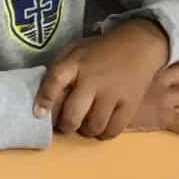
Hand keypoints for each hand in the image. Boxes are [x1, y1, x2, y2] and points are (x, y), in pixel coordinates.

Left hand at [34, 19, 170, 139]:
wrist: (139, 44)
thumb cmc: (100, 50)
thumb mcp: (75, 49)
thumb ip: (59, 68)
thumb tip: (44, 95)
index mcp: (76, 63)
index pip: (55, 81)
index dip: (44, 100)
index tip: (39, 114)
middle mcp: (93, 79)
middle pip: (73, 113)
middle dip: (65, 125)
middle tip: (66, 124)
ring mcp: (113, 93)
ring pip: (93, 126)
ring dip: (85, 131)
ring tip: (85, 125)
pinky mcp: (130, 103)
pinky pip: (113, 129)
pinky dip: (104, 134)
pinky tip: (102, 127)